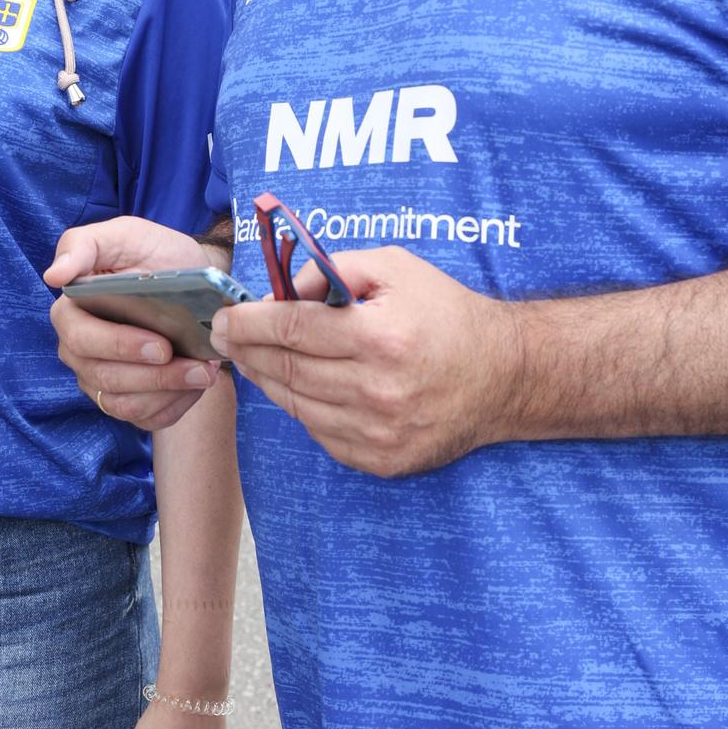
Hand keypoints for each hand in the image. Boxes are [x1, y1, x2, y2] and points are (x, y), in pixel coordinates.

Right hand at [45, 217, 221, 430]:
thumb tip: (53, 275)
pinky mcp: (129, 401)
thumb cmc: (155, 253)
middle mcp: (80, 353)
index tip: (162, 345)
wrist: (195, 276)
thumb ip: (82, 246)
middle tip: (199, 367)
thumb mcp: (124, 235)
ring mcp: (102, 380)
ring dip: (168, 393)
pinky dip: (174, 406)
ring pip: (124, 405)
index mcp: (71, 314)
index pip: (80, 340)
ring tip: (205, 374)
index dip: (119, 347)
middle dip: (154, 377)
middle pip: (104, 378)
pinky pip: (145, 418)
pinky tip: (196, 386)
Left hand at [212, 246, 521, 477]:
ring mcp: (379, 432)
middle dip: (246, 351)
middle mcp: (377, 390)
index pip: (292, 328)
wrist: (504, 375)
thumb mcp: (396, 267)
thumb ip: (334, 270)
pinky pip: (321, 433)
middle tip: (224, 337)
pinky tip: (295, 387)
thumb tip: (283, 292)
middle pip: (287, 370)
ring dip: (267, 381)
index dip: (249, 322)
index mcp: (380, 337)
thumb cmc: (446, 313)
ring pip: (298, 405)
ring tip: (251, 359)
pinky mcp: (382, 461)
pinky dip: (302, 409)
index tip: (225, 317)